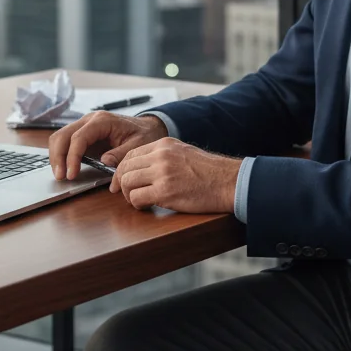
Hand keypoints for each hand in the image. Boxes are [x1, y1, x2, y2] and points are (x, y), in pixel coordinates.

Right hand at [49, 112, 167, 179]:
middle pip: (62, 135)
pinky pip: (65, 142)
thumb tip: (104, 162)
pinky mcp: (83, 135)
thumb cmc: (143, 135)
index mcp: (102, 121)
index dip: (72, 157)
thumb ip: (122, 154)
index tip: (72, 175)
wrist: (147, 127)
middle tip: (61, 178)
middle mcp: (89, 120)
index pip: (79, 137)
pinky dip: (61, 156)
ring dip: (56, 157)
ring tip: (61, 175)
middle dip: (58, 157)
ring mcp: (84, 126)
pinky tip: (65, 169)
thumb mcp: (138, 145)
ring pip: (59, 138)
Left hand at [112, 137, 241, 213]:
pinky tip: (147, 206)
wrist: (228, 182)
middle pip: (125, 168)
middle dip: (121, 183)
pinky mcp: (165, 191)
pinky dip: (137, 204)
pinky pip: (137, 198)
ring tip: (139, 200)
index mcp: (164, 145)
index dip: (122, 169)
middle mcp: (160, 155)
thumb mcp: (183, 153)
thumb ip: (163, 157)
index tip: (122, 181)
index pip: (130, 154)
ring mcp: (162, 172)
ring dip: (129, 195)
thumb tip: (142, 169)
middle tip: (126, 194)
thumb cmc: (209, 172)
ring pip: (127, 182)